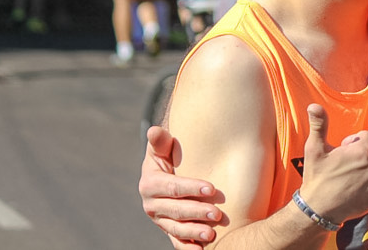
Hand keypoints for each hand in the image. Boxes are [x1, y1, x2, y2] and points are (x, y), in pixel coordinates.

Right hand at [140, 126, 222, 247]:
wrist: (167, 172)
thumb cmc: (168, 155)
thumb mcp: (162, 147)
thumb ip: (160, 141)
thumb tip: (153, 130)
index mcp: (150, 183)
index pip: (172, 187)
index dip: (191, 188)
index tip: (211, 188)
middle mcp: (152, 204)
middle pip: (176, 211)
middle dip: (197, 213)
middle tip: (217, 214)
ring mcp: (160, 220)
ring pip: (176, 229)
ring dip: (194, 232)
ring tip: (212, 234)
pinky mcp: (168, 230)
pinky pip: (176, 242)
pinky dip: (187, 248)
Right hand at [298, 104, 367, 225]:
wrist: (318, 209)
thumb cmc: (316, 177)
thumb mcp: (314, 148)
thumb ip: (319, 124)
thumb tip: (314, 105)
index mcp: (362, 149)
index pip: (367, 137)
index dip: (353, 143)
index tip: (342, 151)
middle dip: (362, 155)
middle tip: (344, 167)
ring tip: (354, 178)